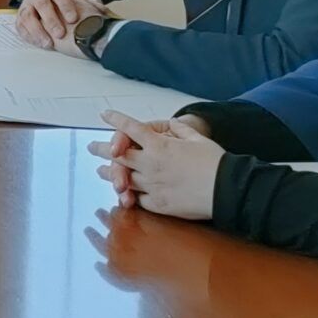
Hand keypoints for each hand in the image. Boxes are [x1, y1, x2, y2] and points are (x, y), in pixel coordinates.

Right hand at [15, 0, 103, 50]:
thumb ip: (91, 0)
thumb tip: (100, 10)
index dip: (65, 5)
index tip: (73, 19)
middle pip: (41, 3)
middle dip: (50, 19)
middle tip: (60, 34)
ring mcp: (27, 4)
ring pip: (27, 15)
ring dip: (37, 30)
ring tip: (48, 44)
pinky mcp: (21, 16)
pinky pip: (20, 26)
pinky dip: (29, 35)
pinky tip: (40, 44)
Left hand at [89, 111, 220, 218]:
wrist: (226, 189)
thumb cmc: (215, 162)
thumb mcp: (197, 139)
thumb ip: (181, 130)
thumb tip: (173, 124)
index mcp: (159, 145)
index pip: (131, 129)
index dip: (116, 120)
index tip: (104, 114)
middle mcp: (150, 164)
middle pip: (118, 155)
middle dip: (102, 149)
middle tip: (91, 147)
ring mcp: (152, 185)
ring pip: (124, 179)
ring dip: (111, 174)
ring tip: (101, 172)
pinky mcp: (159, 204)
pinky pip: (138, 199)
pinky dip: (130, 195)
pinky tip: (124, 193)